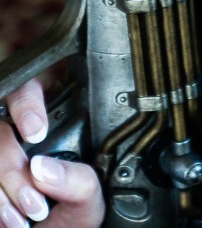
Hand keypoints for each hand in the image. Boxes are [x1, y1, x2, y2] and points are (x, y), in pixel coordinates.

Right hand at [0, 79, 104, 227]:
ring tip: (24, 219)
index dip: (27, 104)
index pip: (31, 91)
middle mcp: (18, 132)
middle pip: (0, 128)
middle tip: (35, 202)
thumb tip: (41, 168)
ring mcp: (2, 153)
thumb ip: (78, 180)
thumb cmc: (75, 216)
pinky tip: (8, 222)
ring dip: (2, 189)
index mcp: (53, 122)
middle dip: (12, 167)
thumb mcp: (89, 199)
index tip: (36, 132)